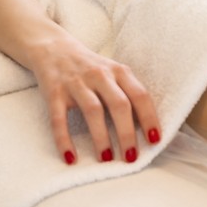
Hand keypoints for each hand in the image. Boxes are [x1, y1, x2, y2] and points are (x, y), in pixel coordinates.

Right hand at [27, 36, 161, 164]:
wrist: (52, 48)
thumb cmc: (90, 67)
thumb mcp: (113, 73)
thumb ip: (128, 93)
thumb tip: (146, 128)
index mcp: (119, 71)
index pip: (140, 95)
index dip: (149, 118)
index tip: (154, 140)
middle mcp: (99, 75)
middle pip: (119, 104)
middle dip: (127, 133)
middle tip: (131, 158)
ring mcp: (76, 83)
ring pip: (93, 111)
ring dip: (101, 137)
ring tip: (107, 159)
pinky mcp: (54, 92)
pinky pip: (59, 119)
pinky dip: (64, 140)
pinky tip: (71, 158)